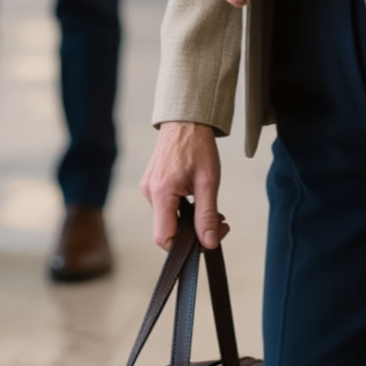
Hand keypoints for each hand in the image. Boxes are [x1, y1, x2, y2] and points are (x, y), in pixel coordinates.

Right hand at [141, 122, 228, 250]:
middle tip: (217, 221)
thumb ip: (207, 215)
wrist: (186, 119)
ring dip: (188, 219)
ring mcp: (148, 187)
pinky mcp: (152, 183)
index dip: (185, 246)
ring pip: (167, 218)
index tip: (208, 239)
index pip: (164, 238)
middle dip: (192, 232)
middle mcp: (149, 192)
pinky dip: (182, 208)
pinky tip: (195, 196)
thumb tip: (210, 243)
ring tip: (208, 204)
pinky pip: (165, 206)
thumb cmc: (197, 145)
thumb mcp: (209, 181)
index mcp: (161, 192)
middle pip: (166, 230)